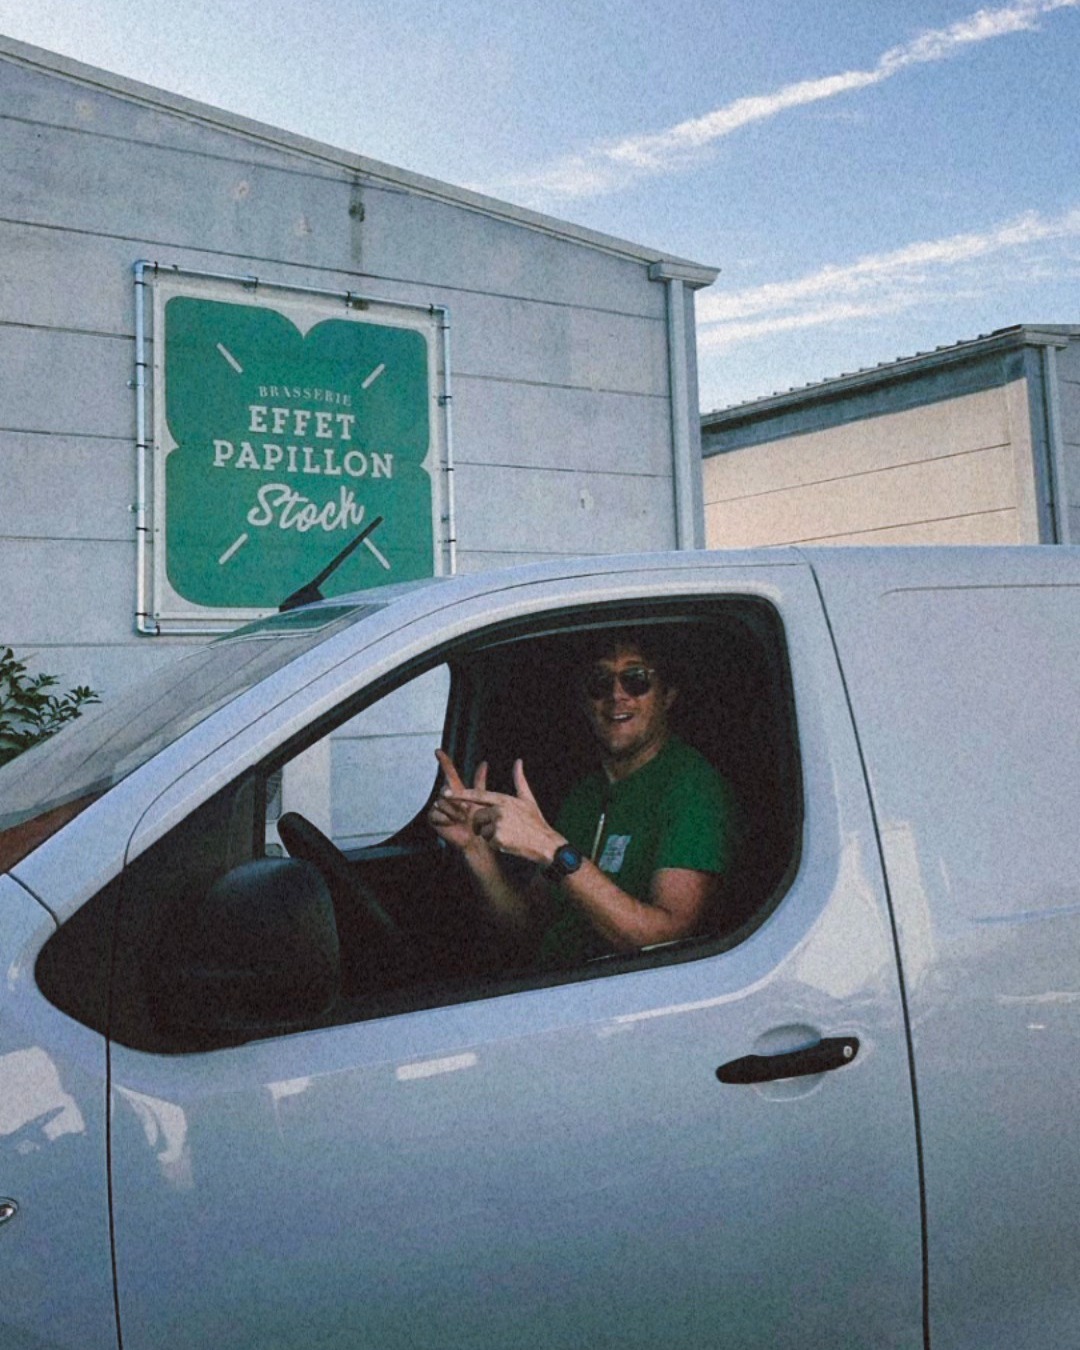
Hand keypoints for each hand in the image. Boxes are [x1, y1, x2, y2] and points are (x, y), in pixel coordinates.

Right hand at [428, 750, 490, 854]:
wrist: (476, 839)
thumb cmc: (480, 821)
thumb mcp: (482, 798)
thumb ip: (480, 781)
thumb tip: (484, 763)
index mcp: (457, 789)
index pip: (449, 771)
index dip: (444, 761)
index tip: (438, 750)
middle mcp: (446, 796)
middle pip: (445, 790)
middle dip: (455, 801)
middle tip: (465, 811)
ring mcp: (438, 806)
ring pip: (441, 802)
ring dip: (453, 812)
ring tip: (461, 819)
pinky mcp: (433, 817)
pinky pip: (436, 813)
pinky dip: (445, 819)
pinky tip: (451, 824)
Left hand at [446, 759, 563, 864]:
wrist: (545, 843)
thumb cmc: (536, 822)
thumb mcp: (528, 799)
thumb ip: (519, 780)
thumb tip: (518, 761)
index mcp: (504, 800)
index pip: (478, 795)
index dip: (460, 794)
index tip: (445, 793)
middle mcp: (499, 810)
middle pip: (478, 817)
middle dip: (485, 824)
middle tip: (503, 829)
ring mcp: (498, 825)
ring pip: (482, 830)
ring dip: (491, 835)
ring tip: (508, 835)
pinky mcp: (498, 838)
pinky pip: (488, 841)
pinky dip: (496, 844)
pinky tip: (509, 843)